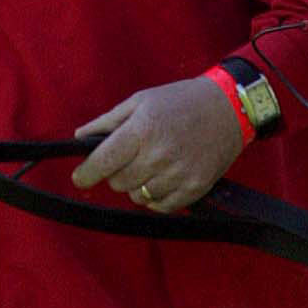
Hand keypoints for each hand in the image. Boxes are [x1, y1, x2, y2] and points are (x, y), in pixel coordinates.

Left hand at [71, 78, 246, 215]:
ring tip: (152, 165)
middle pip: (118, 183)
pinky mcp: (195, 188)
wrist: (228, 108)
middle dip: (117, 173)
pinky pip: (161, 206)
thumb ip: (107, 121)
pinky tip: (165, 177)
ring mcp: (178, 174)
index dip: (85, 174)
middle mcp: (158, 155)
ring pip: (138, 197)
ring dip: (138, 185)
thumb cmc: (180, 101)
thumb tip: (79, 138)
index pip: (102, 163)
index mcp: (142, 130)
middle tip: (130, 158)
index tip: (80, 178)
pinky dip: (157, 197)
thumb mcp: (141, 101)